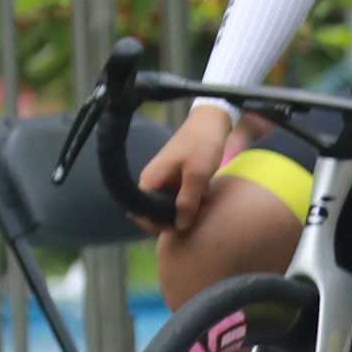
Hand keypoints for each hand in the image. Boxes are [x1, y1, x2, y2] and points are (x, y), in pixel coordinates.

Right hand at [139, 101, 233, 228]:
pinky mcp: (177, 178)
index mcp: (151, 179)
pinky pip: (176, 197)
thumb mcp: (198, 174)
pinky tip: (202, 205)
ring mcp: (165, 179)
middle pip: (152, 210)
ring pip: (166, 205)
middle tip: (188, 225)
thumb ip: (188, 201)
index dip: (151, 224)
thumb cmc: (202, 144)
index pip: (139, 211)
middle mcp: (154, 180)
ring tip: (197, 216)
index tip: (173, 230)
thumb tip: (179, 226)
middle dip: (167, 221)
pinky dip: (187, 204)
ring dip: (179, 213)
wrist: (212, 121)